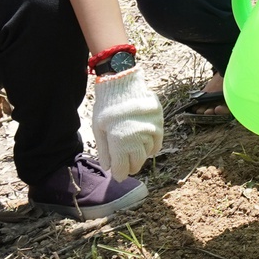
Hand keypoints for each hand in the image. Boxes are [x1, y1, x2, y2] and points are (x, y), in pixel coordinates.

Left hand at [90, 63, 161, 177]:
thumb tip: (108, 168)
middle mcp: (137, 138)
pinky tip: (142, 144)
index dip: (119, 173)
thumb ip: (104, 150)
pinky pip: (157, 144)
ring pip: (147, 154)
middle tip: (125, 164)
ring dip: (140, 156)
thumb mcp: (99, 129)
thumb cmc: (107, 107)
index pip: (123, 168)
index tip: (118, 174)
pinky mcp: (159, 124)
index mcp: (119, 142)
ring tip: (132, 150)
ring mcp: (150, 131)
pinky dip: (151, 147)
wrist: (123, 84)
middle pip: (137, 163)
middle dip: (130, 166)